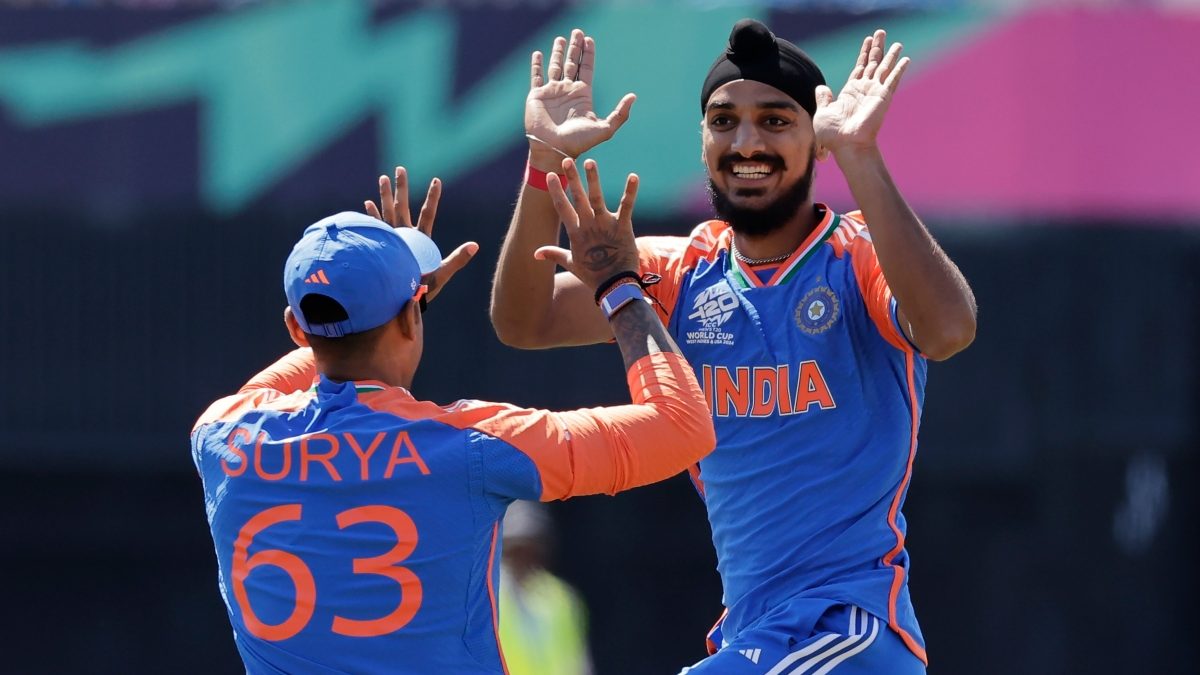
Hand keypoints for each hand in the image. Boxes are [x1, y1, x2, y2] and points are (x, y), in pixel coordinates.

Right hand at [364, 166, 477, 302]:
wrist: (401, 304)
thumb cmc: (423, 291)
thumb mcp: (442, 274)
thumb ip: (457, 260)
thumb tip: (475, 245)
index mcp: (421, 239)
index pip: (428, 213)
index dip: (433, 197)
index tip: (436, 180)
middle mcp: (406, 236)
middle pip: (404, 206)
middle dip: (401, 188)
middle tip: (400, 168)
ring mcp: (393, 240)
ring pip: (388, 213)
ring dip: (385, 196)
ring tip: (383, 178)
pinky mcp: (381, 246)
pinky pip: (376, 228)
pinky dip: (371, 216)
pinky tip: (367, 203)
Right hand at [526, 29, 635, 165]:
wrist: (554, 150)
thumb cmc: (578, 142)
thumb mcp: (605, 129)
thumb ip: (620, 114)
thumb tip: (633, 96)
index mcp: (582, 95)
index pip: (586, 68)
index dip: (588, 54)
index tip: (589, 39)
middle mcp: (567, 91)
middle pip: (572, 63)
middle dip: (574, 47)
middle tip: (577, 31)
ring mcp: (552, 92)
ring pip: (555, 66)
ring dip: (557, 52)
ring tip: (560, 38)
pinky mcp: (536, 95)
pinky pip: (536, 76)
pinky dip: (536, 65)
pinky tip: (538, 53)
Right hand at [534, 158, 639, 291]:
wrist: (614, 285)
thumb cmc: (592, 275)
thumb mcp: (571, 263)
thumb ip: (554, 254)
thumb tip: (535, 253)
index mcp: (575, 233)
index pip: (562, 208)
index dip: (556, 191)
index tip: (550, 175)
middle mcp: (588, 225)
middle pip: (578, 198)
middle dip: (572, 178)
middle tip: (567, 160)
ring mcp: (605, 224)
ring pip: (597, 197)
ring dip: (593, 179)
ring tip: (590, 162)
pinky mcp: (623, 226)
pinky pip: (626, 205)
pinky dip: (630, 191)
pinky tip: (633, 176)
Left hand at [813, 29, 909, 158]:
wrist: (846, 145)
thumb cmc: (833, 134)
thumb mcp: (823, 112)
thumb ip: (824, 98)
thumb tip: (821, 87)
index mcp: (850, 92)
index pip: (859, 67)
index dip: (864, 53)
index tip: (868, 40)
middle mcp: (864, 90)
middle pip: (872, 63)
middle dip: (876, 48)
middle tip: (880, 32)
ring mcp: (874, 93)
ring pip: (883, 68)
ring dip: (889, 54)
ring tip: (897, 43)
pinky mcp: (883, 97)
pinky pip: (892, 80)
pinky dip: (899, 69)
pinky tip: (905, 59)